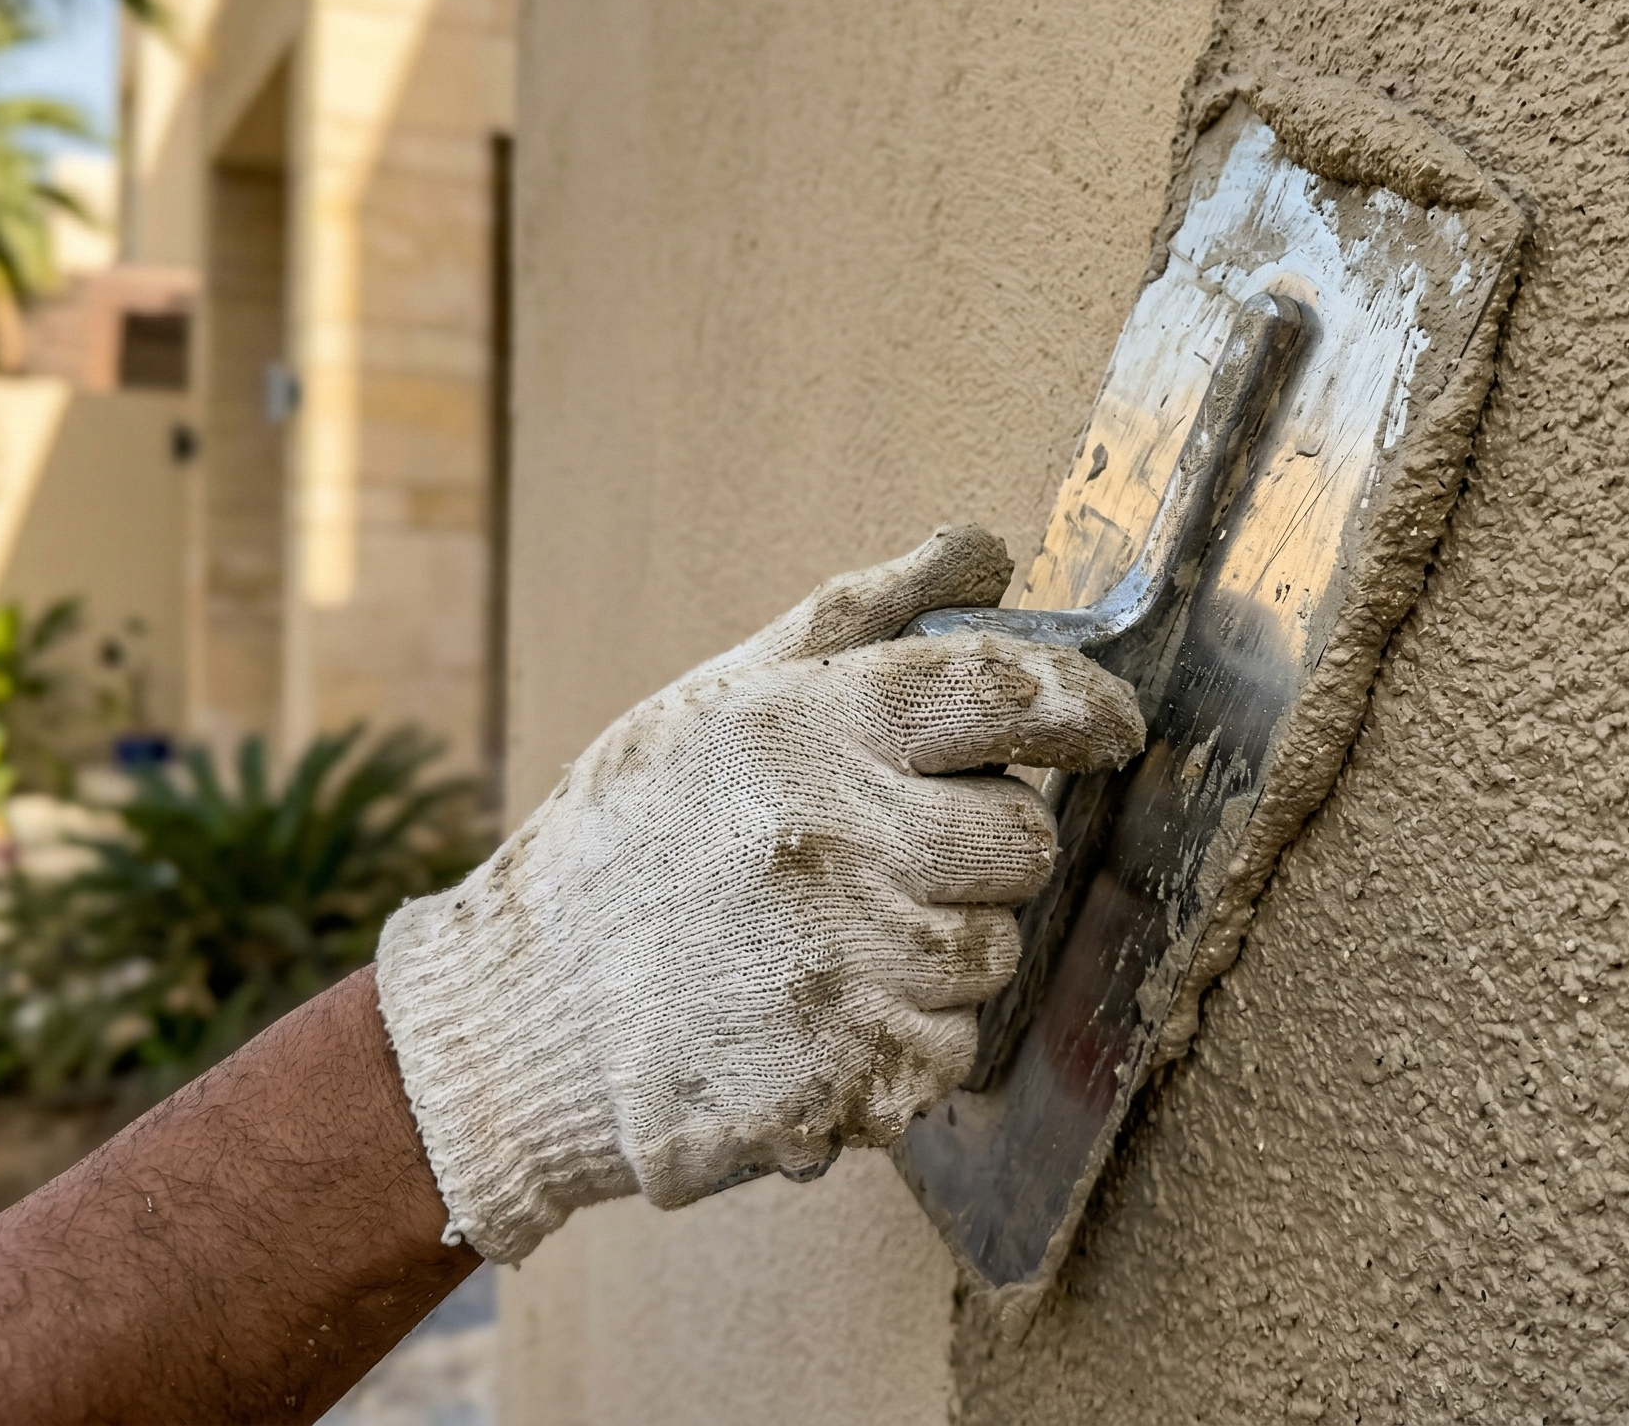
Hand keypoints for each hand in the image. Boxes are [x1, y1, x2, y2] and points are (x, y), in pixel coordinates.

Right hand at [375, 525, 1144, 1263]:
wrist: (519, 1017)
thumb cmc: (633, 839)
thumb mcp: (725, 697)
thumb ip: (867, 615)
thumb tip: (989, 550)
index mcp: (808, 726)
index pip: (1006, 689)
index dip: (1085, 704)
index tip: (1108, 727)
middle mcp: (832, 837)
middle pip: (1023, 842)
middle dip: (983, 851)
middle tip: (899, 858)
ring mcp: (836, 966)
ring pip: (992, 956)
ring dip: (941, 954)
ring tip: (835, 943)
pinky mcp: (836, 1078)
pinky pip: (946, 1053)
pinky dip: (903, 1045)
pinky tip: (818, 1018)